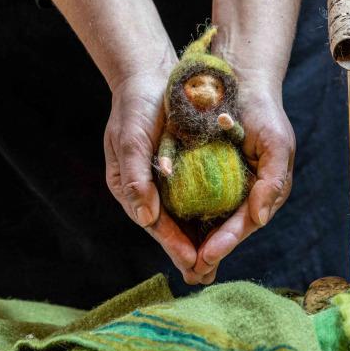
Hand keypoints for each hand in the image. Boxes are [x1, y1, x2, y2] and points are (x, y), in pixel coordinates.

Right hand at [104, 69, 205, 283]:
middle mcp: (145, 189)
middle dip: (187, 252)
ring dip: (198, 241)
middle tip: (207, 276)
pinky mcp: (178, 171)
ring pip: (182, 219)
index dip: (173, 243)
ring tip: (214, 265)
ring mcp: (162, 181)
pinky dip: (204, 217)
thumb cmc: (136, 104)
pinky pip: (192, 200)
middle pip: (169, 228)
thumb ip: (135, 176)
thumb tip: (146, 216)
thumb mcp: (131, 136)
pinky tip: (220, 230)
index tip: (193, 262)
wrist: (148, 74)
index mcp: (128, 187)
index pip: (154, 223)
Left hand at [191, 87, 294, 281]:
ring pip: (210, 220)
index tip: (208, 256)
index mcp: (266, 190)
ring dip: (196, 242)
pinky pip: (195, 200)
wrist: (240, 78)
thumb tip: (260, 218)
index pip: (245, 222)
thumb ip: (273, 182)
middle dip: (211, 251)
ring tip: (182, 262)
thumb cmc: (264, 112)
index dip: (227, 241)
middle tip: (193, 271)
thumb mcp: (276, 144)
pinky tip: (170, 230)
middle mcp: (246, 192)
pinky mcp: (206, 173)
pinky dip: (185, 217)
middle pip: (227, 228)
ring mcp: (226, 184)